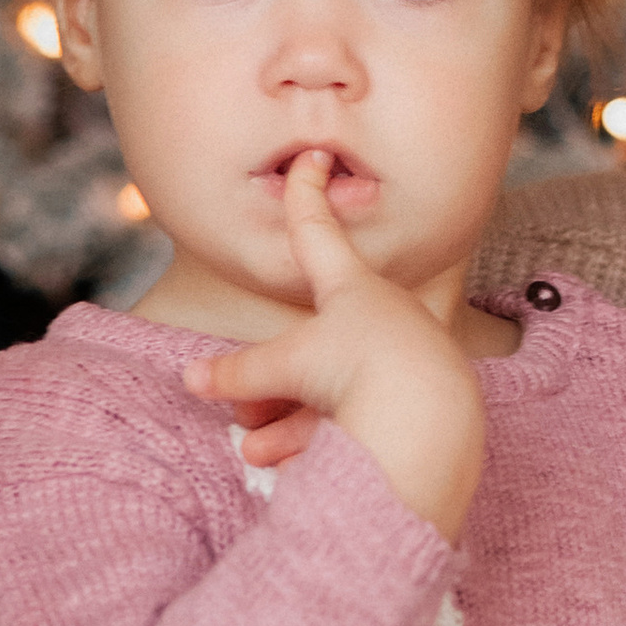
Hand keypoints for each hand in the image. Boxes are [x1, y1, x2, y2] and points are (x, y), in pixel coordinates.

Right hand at [182, 149, 484, 538]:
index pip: (316, 231)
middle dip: (271, 379)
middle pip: (314, 336)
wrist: (432, 421)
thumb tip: (192, 379)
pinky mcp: (416, 404)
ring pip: (331, 386)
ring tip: (255, 449)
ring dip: (285, 420)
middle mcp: (381, 315)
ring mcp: (402, 358)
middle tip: (242, 411)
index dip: (306, 194)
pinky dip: (317, 439)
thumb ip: (239, 373)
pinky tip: (287, 467)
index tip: (312, 158)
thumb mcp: (288, 366)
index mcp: (352, 285)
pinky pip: (357, 418)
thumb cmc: (362, 371)